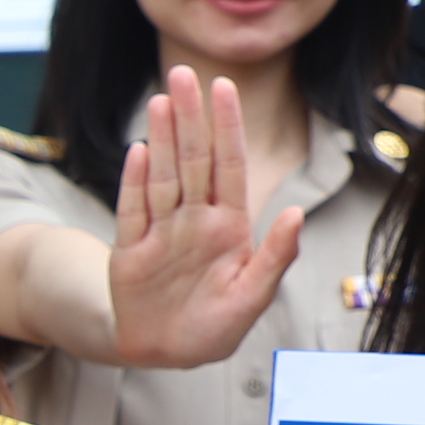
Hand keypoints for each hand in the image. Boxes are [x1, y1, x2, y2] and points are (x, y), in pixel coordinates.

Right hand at [104, 68, 304, 368]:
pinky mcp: (130, 251)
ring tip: (161, 99)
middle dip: (190, 116)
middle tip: (182, 71)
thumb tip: (295, 214)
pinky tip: (139, 151)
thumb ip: (275, 257)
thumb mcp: (253, 297)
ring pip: (162, 176)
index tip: (222, 87)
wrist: (165, 353)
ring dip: (163, 137)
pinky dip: (135, 183)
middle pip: (192, 159)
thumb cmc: (214, 326)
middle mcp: (194, 220)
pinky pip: (132, 211)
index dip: (226, 126)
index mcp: (229, 226)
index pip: (228, 165)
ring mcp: (161, 232)